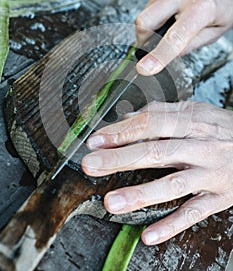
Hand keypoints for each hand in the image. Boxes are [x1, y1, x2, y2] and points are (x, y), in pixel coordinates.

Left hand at [82, 101, 232, 244]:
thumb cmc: (219, 129)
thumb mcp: (194, 112)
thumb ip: (160, 115)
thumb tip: (125, 120)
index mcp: (192, 121)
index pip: (151, 123)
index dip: (121, 132)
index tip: (95, 141)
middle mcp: (200, 146)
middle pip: (157, 152)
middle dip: (121, 159)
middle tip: (92, 165)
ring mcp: (210, 173)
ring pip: (173, 184)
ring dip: (141, 194)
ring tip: (112, 202)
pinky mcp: (220, 197)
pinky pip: (194, 212)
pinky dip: (172, 225)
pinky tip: (149, 235)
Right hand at [136, 0, 232, 75]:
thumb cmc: (222, 7)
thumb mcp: (214, 33)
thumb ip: (189, 45)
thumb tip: (168, 56)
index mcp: (203, 8)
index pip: (174, 37)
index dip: (158, 56)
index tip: (144, 69)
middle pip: (146, 20)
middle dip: (143, 38)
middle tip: (150, 45)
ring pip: (145, 13)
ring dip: (151, 25)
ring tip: (169, 25)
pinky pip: (150, 3)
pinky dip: (156, 13)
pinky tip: (170, 12)